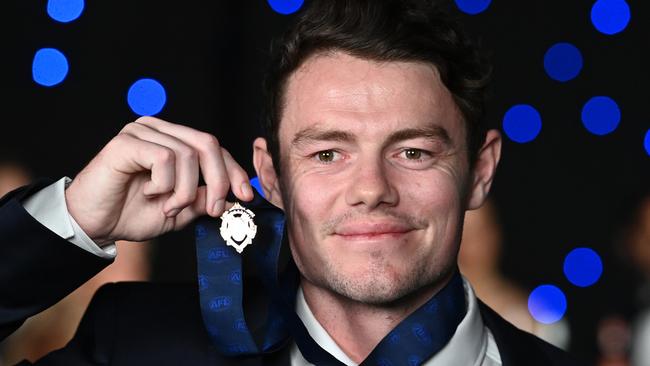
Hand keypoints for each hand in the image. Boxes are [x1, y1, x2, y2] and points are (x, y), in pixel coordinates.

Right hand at [64, 116, 253, 243]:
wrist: (93, 224)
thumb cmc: (131, 214)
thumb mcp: (180, 211)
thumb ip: (204, 200)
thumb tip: (234, 197)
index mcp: (173, 141)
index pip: (214, 147)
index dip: (233, 171)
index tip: (246, 196)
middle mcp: (159, 130)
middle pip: (207, 144)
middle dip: (218, 180)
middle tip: (213, 209)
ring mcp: (142, 132)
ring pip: (188, 154)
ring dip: (184, 191)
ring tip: (168, 207)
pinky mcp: (126, 141)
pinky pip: (164, 158)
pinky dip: (164, 183)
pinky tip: (149, 193)